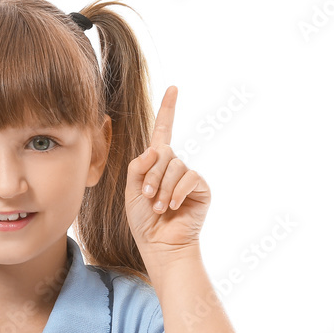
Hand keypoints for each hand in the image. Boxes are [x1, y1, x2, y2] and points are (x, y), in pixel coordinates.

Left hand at [125, 85, 210, 258]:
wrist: (159, 244)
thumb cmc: (144, 220)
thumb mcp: (132, 191)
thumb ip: (138, 167)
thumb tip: (154, 150)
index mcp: (157, 163)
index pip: (163, 131)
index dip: (168, 110)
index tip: (173, 88)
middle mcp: (175, 166)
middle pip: (163, 153)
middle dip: (152, 175)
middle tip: (146, 196)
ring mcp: (189, 176)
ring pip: (175, 167)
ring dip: (162, 188)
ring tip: (158, 207)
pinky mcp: (201, 188)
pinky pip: (189, 179)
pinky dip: (177, 192)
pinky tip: (173, 207)